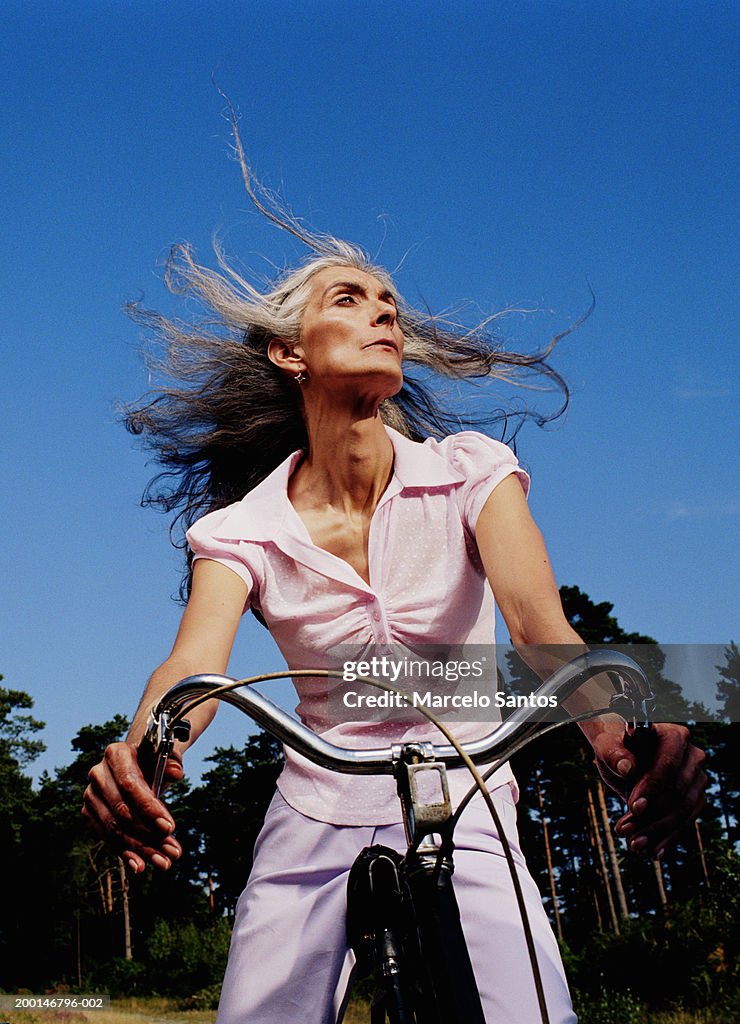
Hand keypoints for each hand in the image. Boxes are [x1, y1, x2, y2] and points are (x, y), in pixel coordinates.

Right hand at [82, 741, 183, 872]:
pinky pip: (107, 838)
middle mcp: (98, 774)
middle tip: (172, 851)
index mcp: (116, 754)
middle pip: (122, 811)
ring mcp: (91, 796)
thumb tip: (175, 773)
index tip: (169, 828)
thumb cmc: (153, 760)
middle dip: (149, 834)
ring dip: (140, 849)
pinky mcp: (90, 814)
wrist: (136, 764)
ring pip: (115, 829)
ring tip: (163, 862)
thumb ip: (172, 762)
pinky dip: (125, 853)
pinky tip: (140, 865)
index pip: (130, 784)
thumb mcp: (165, 757)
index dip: (149, 807)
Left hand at [590, 722, 706, 858]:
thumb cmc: (616, 748)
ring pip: (684, 810)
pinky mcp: (695, 798)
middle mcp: (692, 756)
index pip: (668, 764)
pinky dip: (668, 838)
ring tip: (634, 844)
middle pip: (678, 791)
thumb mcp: (607, 747)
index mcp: (673, 735)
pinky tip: (652, 851)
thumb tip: (627, 767)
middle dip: (652, 815)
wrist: (624, 759)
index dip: (653, 787)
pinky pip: (686, 822)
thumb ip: (614, 753)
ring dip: (658, 831)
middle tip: (625, 831)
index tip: (634, 807)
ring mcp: (696, 779)